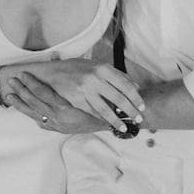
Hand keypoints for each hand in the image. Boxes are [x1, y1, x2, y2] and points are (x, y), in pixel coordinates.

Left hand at [4, 75, 116, 134]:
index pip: (42, 92)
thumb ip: (72, 74)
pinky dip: (30, 114)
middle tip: (11, 81)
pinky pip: (39, 121)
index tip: (22, 74)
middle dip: (21, 91)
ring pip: (33, 112)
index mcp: (65, 106)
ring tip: (9, 95)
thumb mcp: (90, 88)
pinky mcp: (57, 128)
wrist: (115, 124)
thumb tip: (55, 57)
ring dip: (20, 104)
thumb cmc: (102, 103)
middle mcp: (58, 117)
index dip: (30, 83)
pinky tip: (22, 109)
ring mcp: (56, 124)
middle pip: (34, 102)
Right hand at [7, 59, 143, 124]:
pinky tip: (107, 123)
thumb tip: (134, 85)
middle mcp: (95, 78)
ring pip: (106, 109)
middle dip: (131, 111)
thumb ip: (115, 74)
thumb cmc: (75, 68)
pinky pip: (92, 112)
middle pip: (119, 98)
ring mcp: (85, 90)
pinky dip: (101, 119)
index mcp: (102, 68)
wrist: (51, 73)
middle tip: (138, 119)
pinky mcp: (76, 100)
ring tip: (124, 127)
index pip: (125, 84)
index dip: (136, 97)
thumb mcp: (96, 65)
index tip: (142, 106)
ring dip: (116, 120)